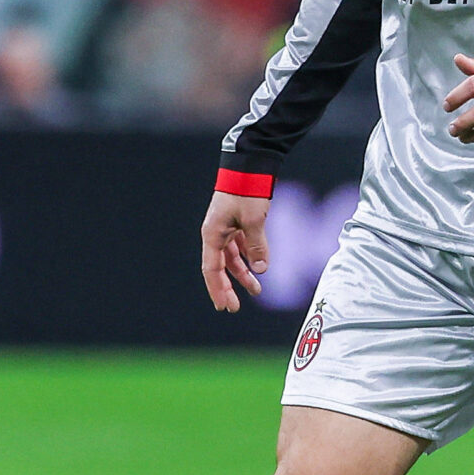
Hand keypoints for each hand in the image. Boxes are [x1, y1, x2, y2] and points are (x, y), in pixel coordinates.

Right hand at [201, 191, 270, 311]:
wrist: (248, 166)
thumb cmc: (247, 191)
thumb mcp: (254, 220)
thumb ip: (257, 245)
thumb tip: (261, 269)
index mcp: (212, 235)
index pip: (212, 270)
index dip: (218, 290)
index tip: (225, 307)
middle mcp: (215, 234)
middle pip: (218, 268)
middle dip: (227, 288)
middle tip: (234, 307)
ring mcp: (224, 229)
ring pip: (231, 259)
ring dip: (242, 275)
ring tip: (256, 290)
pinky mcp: (235, 223)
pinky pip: (239, 247)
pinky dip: (247, 259)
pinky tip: (258, 268)